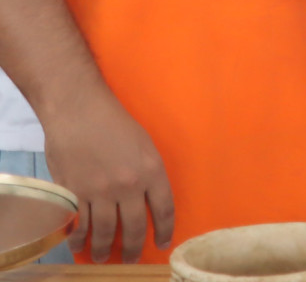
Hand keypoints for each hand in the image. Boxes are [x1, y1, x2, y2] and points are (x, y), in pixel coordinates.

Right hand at [41, 85, 172, 260]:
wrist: (79, 111)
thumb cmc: (115, 122)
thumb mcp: (145, 144)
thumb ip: (148, 173)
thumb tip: (147, 198)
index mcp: (152, 170)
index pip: (164, 209)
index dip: (165, 230)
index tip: (163, 243)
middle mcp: (128, 185)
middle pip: (133, 226)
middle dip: (132, 248)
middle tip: (130, 259)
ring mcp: (99, 190)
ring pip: (104, 230)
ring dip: (104, 249)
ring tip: (103, 258)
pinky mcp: (74, 192)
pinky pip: (78, 223)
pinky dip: (78, 238)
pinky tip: (79, 245)